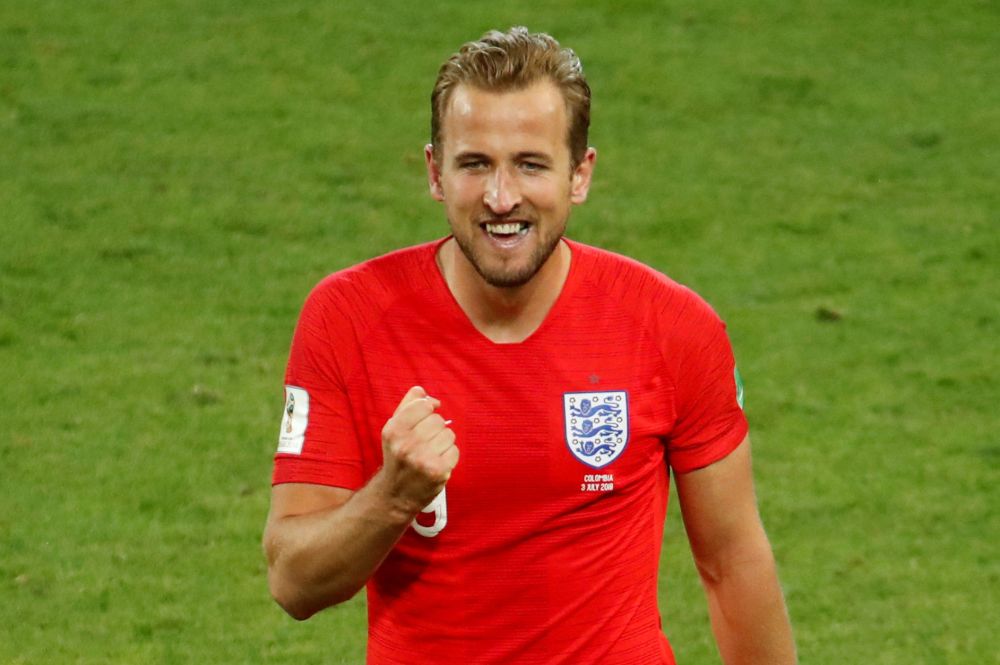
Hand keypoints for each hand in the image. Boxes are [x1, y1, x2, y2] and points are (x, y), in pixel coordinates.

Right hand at [379, 386, 458, 514]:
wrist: (395, 494)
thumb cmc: (397, 457)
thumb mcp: (394, 430)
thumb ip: (407, 406)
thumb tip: (425, 393)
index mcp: (394, 430)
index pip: (424, 405)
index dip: (427, 411)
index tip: (423, 421)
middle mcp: (407, 444)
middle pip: (438, 420)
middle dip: (435, 429)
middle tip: (424, 443)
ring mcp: (423, 459)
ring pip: (449, 434)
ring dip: (443, 443)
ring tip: (430, 453)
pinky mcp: (438, 471)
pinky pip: (455, 451)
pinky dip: (449, 456)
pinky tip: (437, 463)